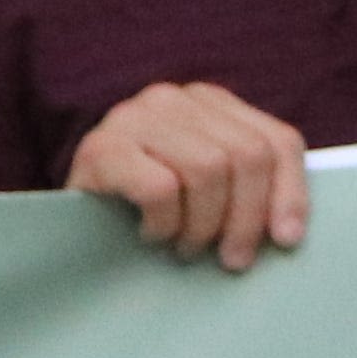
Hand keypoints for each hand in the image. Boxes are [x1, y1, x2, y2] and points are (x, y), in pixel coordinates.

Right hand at [67, 80, 310, 271]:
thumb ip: (246, 189)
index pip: (277, 140)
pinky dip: (164, 223)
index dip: (290, 193)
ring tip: (187, 248)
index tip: (287, 241)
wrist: (66, 219)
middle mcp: (173, 98)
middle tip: (232, 259)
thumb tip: (289, 234)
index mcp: (211, 101)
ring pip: (208, 170)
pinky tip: (152, 234)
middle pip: (247, 156)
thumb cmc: (145, 209)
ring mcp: (133, 116)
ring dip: (203, 225)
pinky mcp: (100, 147)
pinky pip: (159, 188)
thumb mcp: (205, 190)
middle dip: (247, 218)